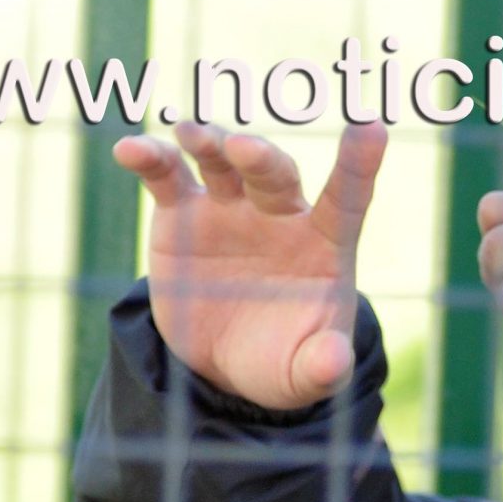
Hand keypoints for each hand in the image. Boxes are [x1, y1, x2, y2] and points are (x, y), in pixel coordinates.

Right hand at [113, 120, 385, 411]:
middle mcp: (278, 215)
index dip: (358, 164)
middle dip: (259, 158)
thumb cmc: (283, 359)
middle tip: (244, 149)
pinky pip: (166, 178)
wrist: (225, 364)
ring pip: (222, 163)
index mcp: (322, 244)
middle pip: (274, 175)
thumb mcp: (305, 375)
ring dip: (209, 144)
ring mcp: (229, 208)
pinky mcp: (182, 215)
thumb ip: (322, 366)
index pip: (346, 199)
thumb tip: (335, 364)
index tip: (372, 127)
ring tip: (190, 134)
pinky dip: (150, 159)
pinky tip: (130, 150)